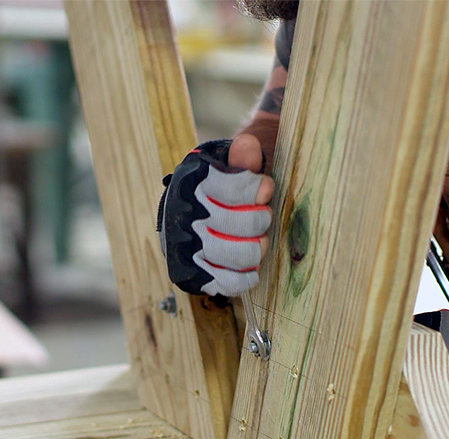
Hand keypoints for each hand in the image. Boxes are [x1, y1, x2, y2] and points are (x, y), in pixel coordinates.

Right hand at [156, 134, 273, 296]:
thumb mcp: (225, 167)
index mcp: (189, 182)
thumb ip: (240, 158)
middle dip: (260, 219)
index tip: (266, 189)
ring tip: (258, 240)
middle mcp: (182, 216)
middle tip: (262, 216)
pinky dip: (246, 276)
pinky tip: (250, 265)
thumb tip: (248, 145)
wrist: (188, 214)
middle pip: (243, 223)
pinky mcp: (189, 275)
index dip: (256, 189)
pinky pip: (227, 283)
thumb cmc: (215, 189)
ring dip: (258, 247)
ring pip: (239, 255)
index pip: (233, 187)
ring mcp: (185, 248)